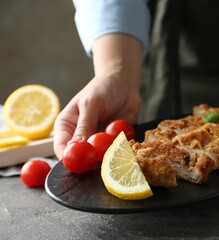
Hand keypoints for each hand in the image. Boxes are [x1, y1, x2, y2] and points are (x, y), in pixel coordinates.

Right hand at [53, 34, 142, 158]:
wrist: (124, 82)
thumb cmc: (103, 88)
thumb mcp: (91, 104)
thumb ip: (84, 126)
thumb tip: (75, 147)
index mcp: (68, 126)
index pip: (62, 148)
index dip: (68, 158)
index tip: (78, 162)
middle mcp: (82, 137)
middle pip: (82, 157)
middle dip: (91, 158)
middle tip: (101, 153)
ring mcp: (99, 140)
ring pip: (101, 156)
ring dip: (109, 150)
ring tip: (114, 133)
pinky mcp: (115, 141)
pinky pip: (119, 150)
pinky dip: (123, 144)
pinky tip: (124, 129)